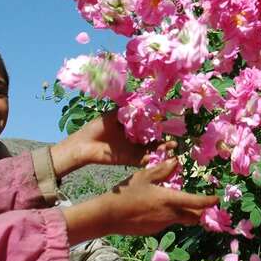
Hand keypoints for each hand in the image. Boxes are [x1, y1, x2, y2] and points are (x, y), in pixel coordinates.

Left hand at [51, 110, 175, 175]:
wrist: (84, 145)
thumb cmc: (97, 127)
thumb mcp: (114, 114)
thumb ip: (129, 110)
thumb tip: (145, 101)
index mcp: (132, 126)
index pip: (149, 124)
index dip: (160, 123)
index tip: (170, 120)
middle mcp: (135, 138)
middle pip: (154, 138)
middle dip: (165, 137)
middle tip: (176, 136)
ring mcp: (134, 149)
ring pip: (152, 149)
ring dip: (163, 148)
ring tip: (173, 146)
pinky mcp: (131, 159)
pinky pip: (145, 159)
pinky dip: (154, 158)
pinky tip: (163, 155)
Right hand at [63, 159, 217, 243]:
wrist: (108, 216)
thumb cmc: (126, 193)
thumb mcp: (143, 176)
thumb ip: (162, 170)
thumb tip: (176, 161)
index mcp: (169, 200)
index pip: (196, 202)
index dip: (208, 201)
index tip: (216, 199)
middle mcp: (170, 215)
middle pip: (193, 216)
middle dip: (200, 210)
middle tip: (201, 202)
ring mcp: (162, 225)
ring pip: (181, 220)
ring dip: (184, 213)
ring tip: (177, 202)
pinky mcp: (154, 231)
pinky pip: (168, 223)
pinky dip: (169, 216)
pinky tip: (156, 208)